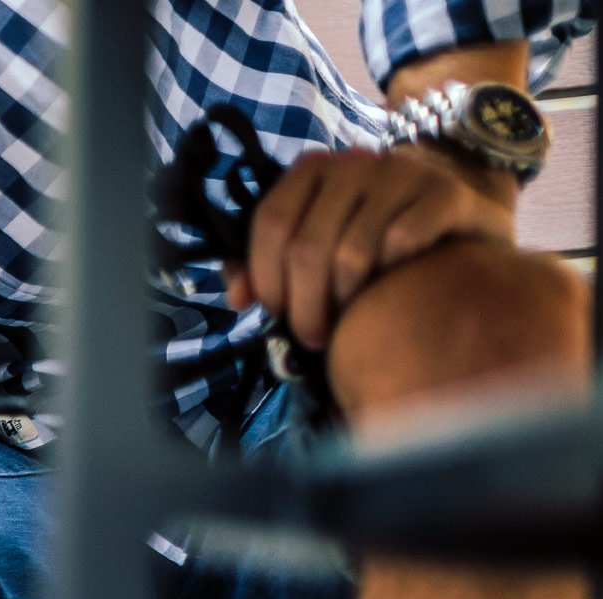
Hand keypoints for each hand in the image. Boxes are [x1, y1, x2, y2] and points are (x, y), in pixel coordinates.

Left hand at [224, 145, 513, 350]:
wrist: (458, 222)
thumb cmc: (375, 241)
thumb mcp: (318, 245)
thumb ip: (269, 266)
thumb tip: (237, 297)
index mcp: (312, 170)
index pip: (271, 222)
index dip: (266, 277)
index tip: (275, 314)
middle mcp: (353, 162)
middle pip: (308, 246)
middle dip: (304, 305)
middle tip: (313, 337)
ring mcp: (402, 172)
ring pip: (353, 252)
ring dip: (346, 300)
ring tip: (350, 320)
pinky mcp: (446, 192)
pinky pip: (403, 242)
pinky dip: (392, 275)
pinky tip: (395, 286)